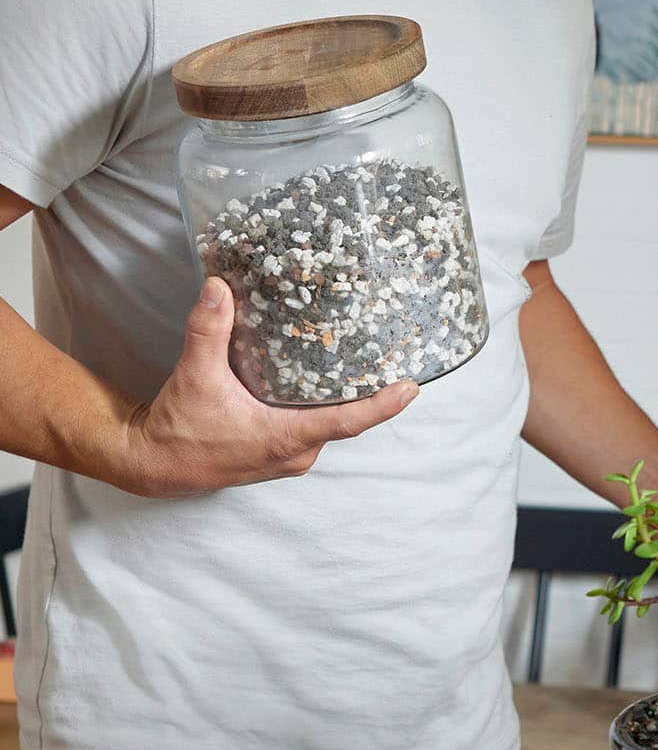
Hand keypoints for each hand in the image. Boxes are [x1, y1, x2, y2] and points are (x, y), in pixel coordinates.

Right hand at [120, 277, 417, 498]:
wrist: (152, 462)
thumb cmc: (178, 428)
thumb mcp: (196, 375)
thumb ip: (209, 331)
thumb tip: (219, 287)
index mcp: (287, 439)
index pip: (350, 422)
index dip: (384, 406)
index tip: (412, 388)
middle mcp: (297, 453)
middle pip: (345, 419)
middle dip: (366, 392)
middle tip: (388, 357)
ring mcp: (288, 457)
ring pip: (327, 424)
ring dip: (341, 398)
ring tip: (362, 363)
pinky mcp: (277, 454)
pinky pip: (312, 429)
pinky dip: (319, 407)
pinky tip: (321, 380)